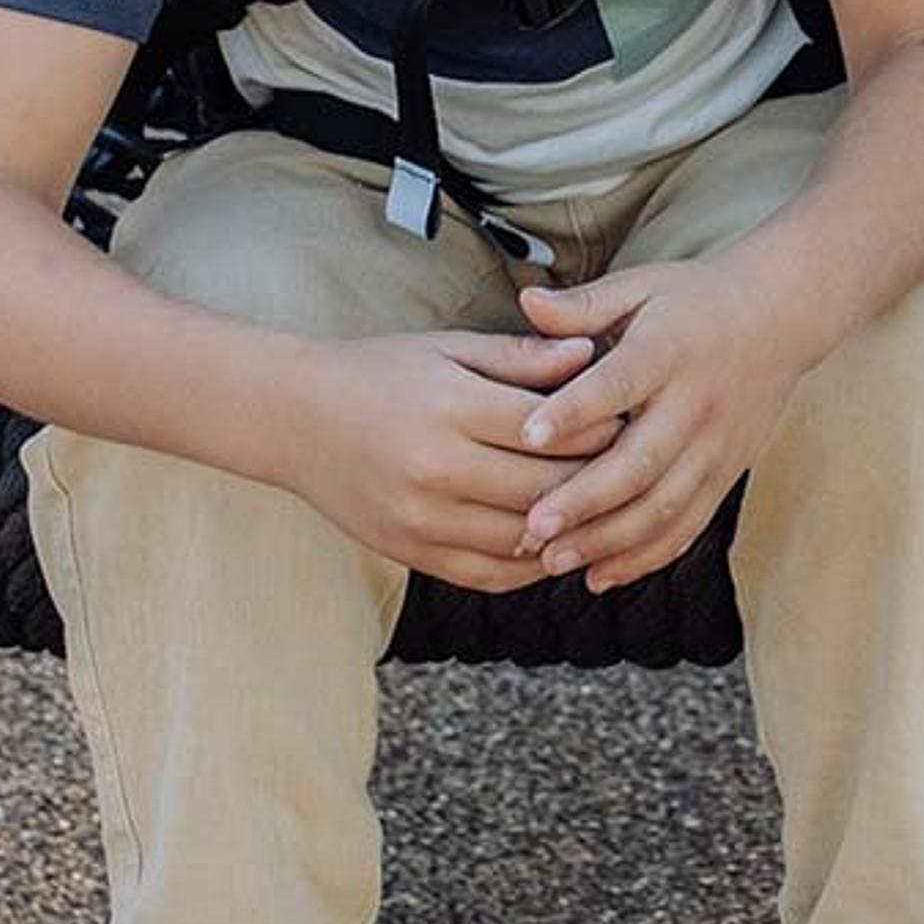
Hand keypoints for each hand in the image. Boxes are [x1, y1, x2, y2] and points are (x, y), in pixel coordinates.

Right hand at [286, 329, 598, 593]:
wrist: (295, 420)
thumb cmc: (378, 373)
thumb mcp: (447, 348)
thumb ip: (519, 357)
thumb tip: (589, 357)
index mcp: (448, 406)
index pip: (549, 430)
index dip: (598, 429)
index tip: (627, 420)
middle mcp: (435, 468)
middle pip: (545, 489)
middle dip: (595, 480)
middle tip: (628, 468)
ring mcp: (422, 519)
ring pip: (525, 539)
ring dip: (570, 529)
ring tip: (600, 507)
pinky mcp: (412, 553)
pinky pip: (492, 574)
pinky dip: (532, 564)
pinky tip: (553, 541)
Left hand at [503, 252, 820, 592]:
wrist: (783, 316)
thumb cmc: (696, 298)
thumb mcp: (642, 285)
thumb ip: (582, 304)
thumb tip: (524, 299)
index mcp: (669, 349)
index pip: (618, 383)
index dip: (573, 411)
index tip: (525, 436)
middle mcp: (696, 403)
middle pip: (640, 462)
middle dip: (585, 500)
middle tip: (532, 526)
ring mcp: (717, 446)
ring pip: (663, 506)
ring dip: (608, 540)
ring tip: (555, 560)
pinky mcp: (727, 474)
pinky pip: (688, 524)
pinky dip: (646, 556)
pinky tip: (600, 575)